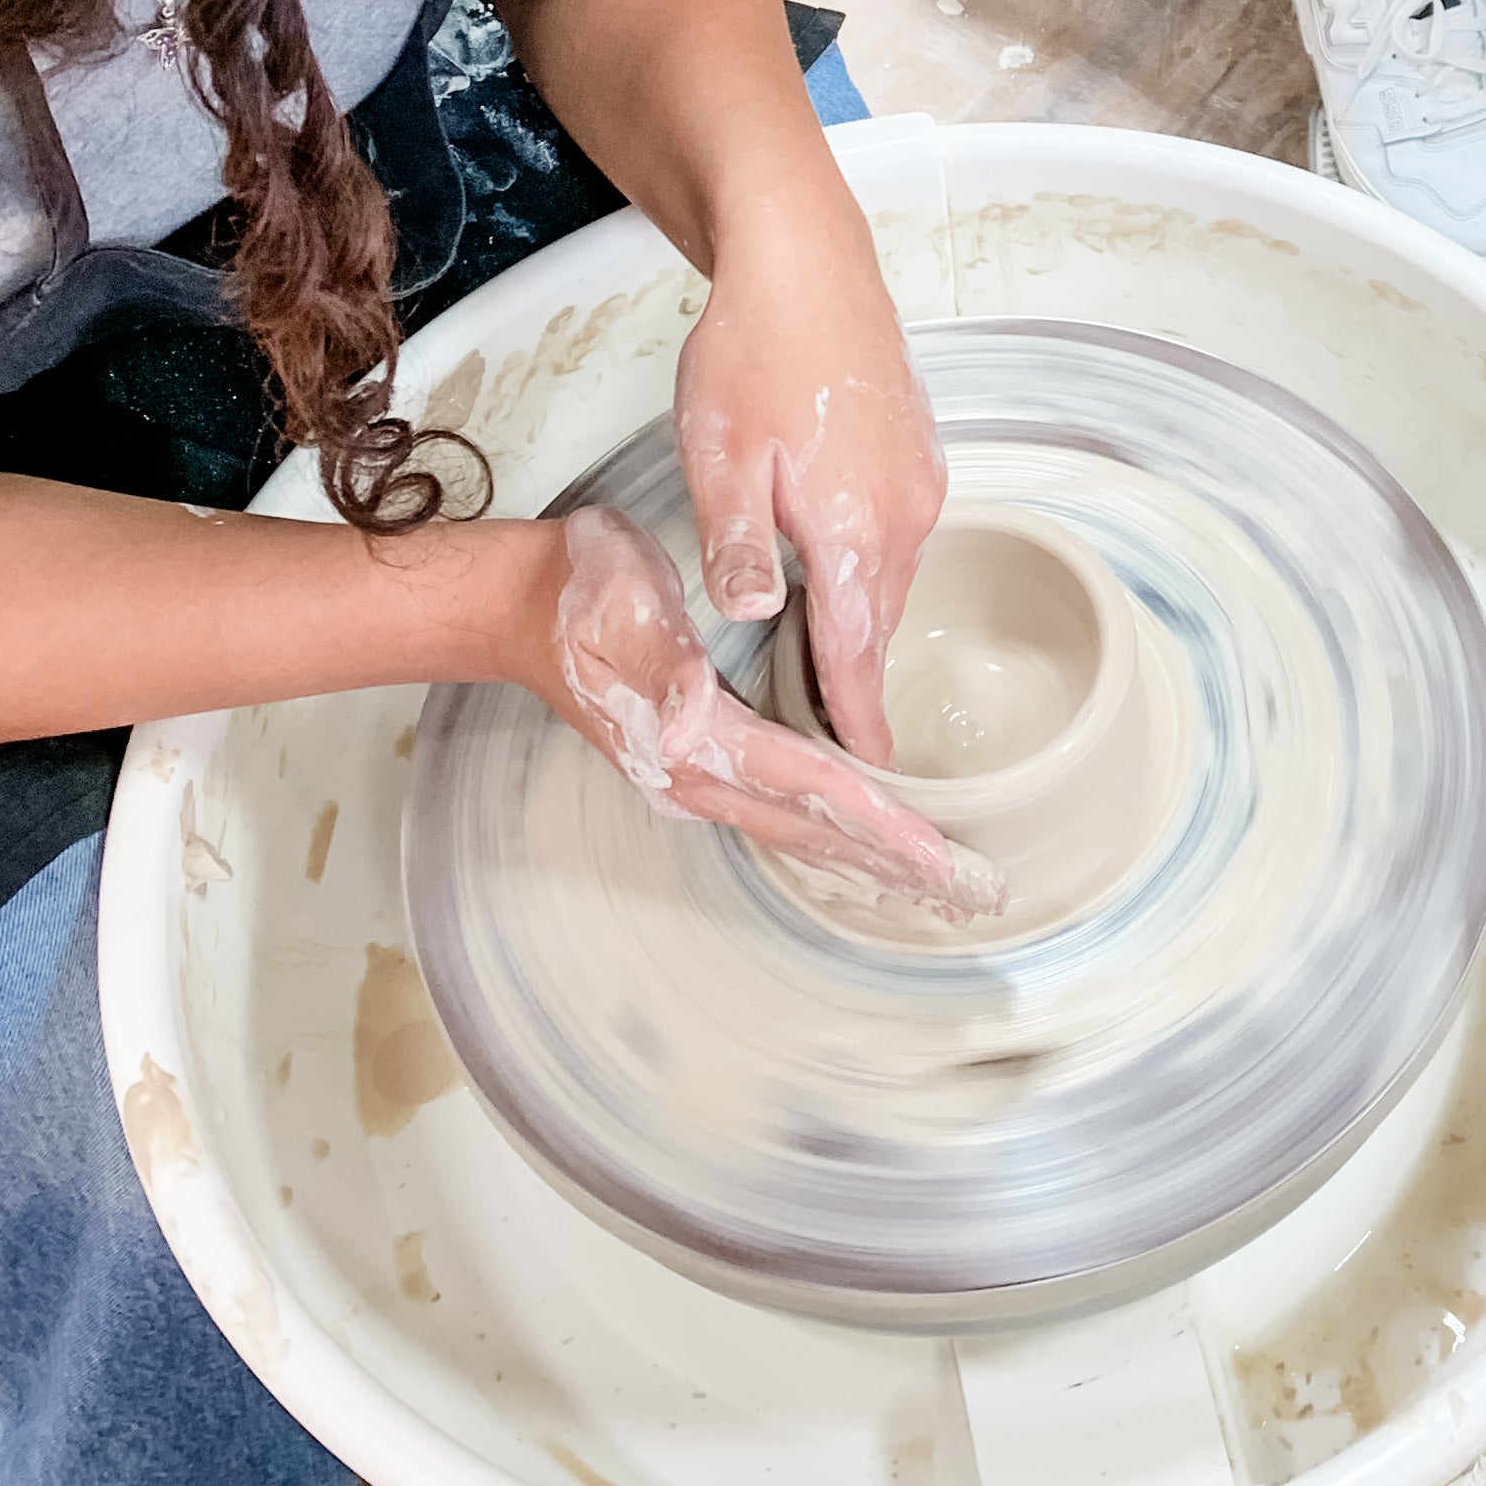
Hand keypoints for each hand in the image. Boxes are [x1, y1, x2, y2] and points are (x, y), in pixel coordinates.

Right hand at [544, 508, 1001, 919]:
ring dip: (867, 858)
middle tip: (967, 895)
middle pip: (813, 831)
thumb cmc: (579, 591)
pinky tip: (861, 843)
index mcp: (693, 743)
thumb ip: (662, 662)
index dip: (875, 821)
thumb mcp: (622, 605)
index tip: (936, 855)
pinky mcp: (697, 764)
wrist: (518, 605)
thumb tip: (690, 720)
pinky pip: (779, 812)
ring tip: (932, 884)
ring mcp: (694, 778)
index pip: (807, 788)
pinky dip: (832, 835)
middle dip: (889, 863)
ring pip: (798, 831)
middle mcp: (697, 777)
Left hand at [670, 211, 945, 769]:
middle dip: (857, 675)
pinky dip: (870, 566)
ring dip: (861, 615)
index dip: (856, 716)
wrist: (806, 259)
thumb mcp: (721, 457)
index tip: (863, 768)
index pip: (858, 652)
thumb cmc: (755, 353)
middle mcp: (905, 513)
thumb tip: (753, 619)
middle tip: (832, 729)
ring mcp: (920, 479)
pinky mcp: (918, 451)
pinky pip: (898, 532)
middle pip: (879, 620)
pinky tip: (836, 561)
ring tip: (826, 657)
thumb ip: (738, 546)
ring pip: (890, 575)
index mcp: (854, 530)